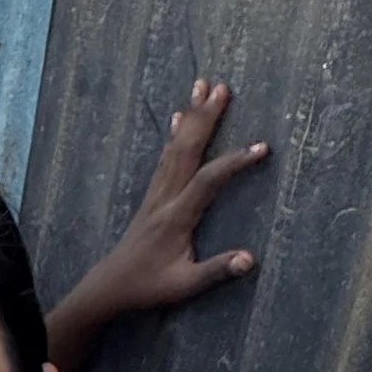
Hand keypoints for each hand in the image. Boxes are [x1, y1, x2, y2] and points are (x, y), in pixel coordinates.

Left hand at [46, 82, 267, 371]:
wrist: (110, 284)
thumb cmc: (149, 286)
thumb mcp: (185, 285)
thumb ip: (217, 271)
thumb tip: (249, 260)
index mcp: (176, 216)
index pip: (208, 181)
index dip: (234, 162)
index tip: (262, 147)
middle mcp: (165, 196)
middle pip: (188, 149)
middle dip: (206, 117)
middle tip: (223, 88)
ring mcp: (156, 192)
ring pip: (176, 146)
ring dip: (191, 115)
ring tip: (203, 85)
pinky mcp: (152, 194)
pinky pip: (166, 156)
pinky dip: (175, 133)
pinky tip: (180, 116)